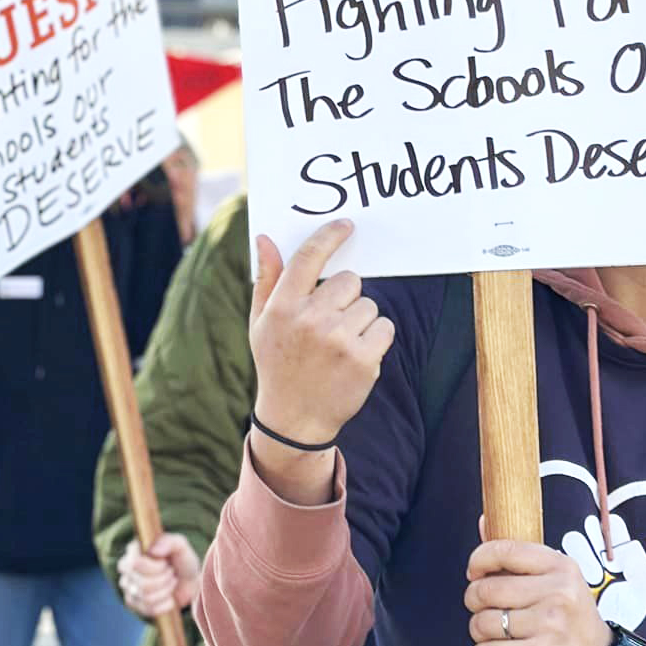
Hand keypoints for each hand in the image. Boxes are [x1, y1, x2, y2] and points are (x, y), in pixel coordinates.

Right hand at [117, 533, 200, 618]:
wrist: (188, 581)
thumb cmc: (181, 560)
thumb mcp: (181, 547)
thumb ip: (170, 542)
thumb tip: (153, 551)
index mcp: (134, 550)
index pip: (135, 563)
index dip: (155, 567)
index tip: (166, 563)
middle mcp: (126, 568)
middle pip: (142, 584)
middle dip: (164, 580)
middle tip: (171, 573)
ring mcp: (128, 587)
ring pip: (146, 598)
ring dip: (166, 591)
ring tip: (171, 583)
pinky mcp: (133, 603)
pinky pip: (149, 609)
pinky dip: (165, 604)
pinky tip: (169, 597)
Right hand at [249, 221, 394, 448]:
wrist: (294, 420)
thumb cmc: (276, 364)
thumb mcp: (260, 323)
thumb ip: (267, 279)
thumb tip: (264, 239)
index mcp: (282, 307)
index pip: (309, 257)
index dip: (330, 236)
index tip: (346, 226)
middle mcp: (311, 320)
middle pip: (349, 280)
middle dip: (346, 296)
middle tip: (331, 321)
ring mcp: (339, 340)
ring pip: (369, 305)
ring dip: (361, 320)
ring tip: (340, 344)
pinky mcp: (364, 359)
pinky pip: (385, 327)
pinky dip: (376, 338)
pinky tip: (355, 355)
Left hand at [465, 539, 612, 645]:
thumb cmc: (570, 619)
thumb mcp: (556, 581)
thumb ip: (518, 556)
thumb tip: (483, 520)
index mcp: (561, 566)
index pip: (504, 550)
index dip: (478, 560)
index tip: (474, 573)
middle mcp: (559, 592)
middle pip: (487, 589)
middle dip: (473, 600)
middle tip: (481, 609)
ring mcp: (552, 625)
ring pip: (483, 622)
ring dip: (478, 630)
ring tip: (490, 633)